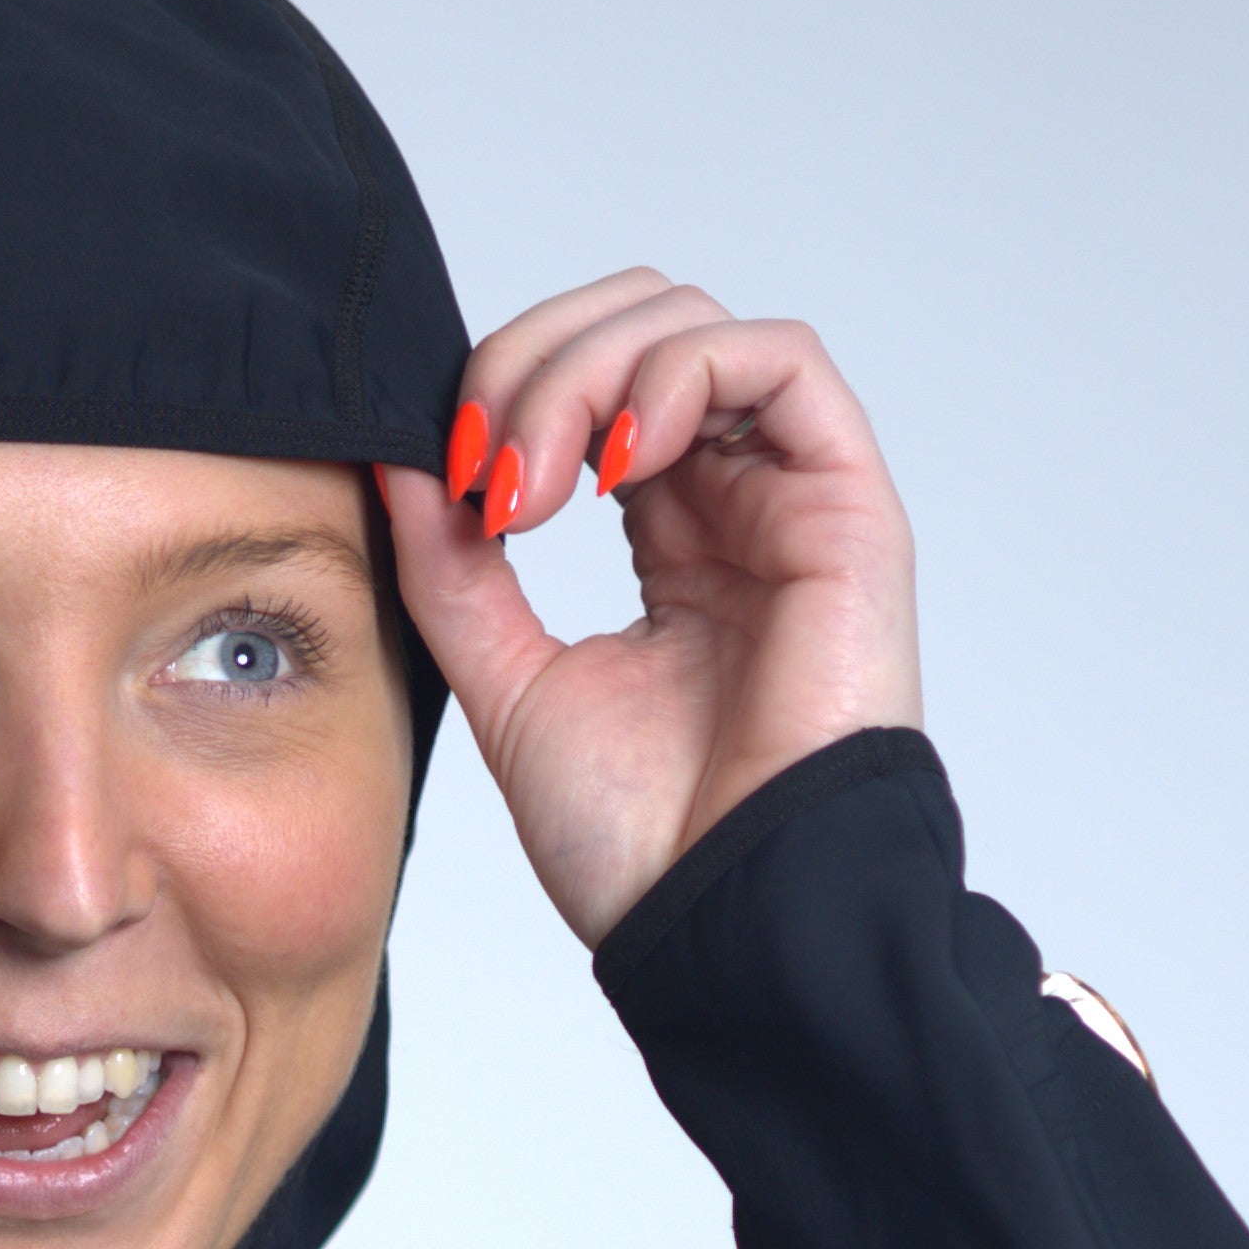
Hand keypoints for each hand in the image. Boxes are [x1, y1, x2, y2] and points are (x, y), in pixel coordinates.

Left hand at [380, 274, 920, 947]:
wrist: (717, 920)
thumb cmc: (640, 842)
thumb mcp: (505, 682)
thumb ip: (454, 572)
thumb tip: (400, 460)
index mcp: (666, 539)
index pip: (588, 387)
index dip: (506, 394)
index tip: (447, 479)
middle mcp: (731, 503)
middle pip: (637, 329)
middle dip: (535, 363)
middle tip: (486, 469)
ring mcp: (790, 500)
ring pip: (694, 328)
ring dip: (589, 370)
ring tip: (536, 486)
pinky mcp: (848, 506)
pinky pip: (781, 360)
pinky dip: (680, 373)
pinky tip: (617, 460)